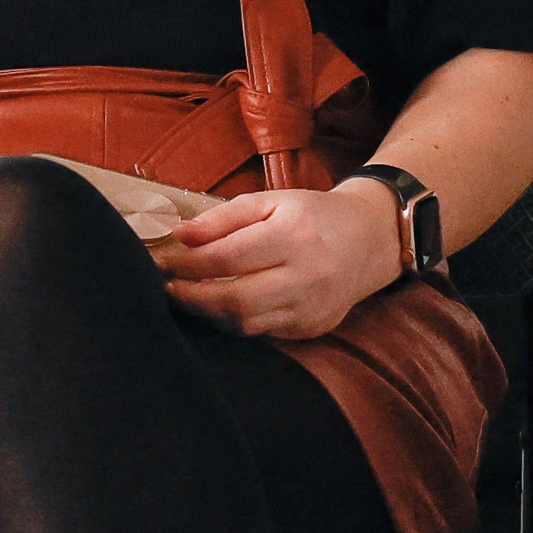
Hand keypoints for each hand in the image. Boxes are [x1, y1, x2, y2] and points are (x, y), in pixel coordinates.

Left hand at [156, 180, 404, 344]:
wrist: (370, 240)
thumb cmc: (313, 215)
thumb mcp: (270, 201)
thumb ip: (223, 217)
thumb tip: (180, 236)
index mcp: (295, 235)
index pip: (228, 258)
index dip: (188, 264)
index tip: (162, 262)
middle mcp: (307, 275)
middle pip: (235, 299)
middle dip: (192, 297)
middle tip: (167, 288)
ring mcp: (312, 307)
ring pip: (246, 323)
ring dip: (210, 313)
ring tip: (187, 297)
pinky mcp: (312, 327)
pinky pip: (263, 331)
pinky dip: (235, 321)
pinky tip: (219, 307)